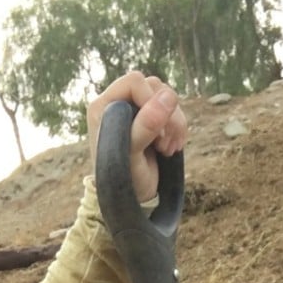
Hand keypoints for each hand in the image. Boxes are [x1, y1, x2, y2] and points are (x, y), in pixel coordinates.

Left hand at [87, 71, 186, 202]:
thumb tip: (167, 96)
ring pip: (167, 97)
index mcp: (103, 106)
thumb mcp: (131, 155)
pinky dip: (179, 128)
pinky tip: (172, 147)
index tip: (155, 132)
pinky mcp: (152, 119)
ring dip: (175, 123)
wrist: (130, 200)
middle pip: (155, 87)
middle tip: (163, 144)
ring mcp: (136, 110)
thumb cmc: (122, 181)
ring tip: (168, 148)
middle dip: (166, 115)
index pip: (135, 81)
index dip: (151, 101)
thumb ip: (144, 125)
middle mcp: (118, 103)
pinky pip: (174, 110)